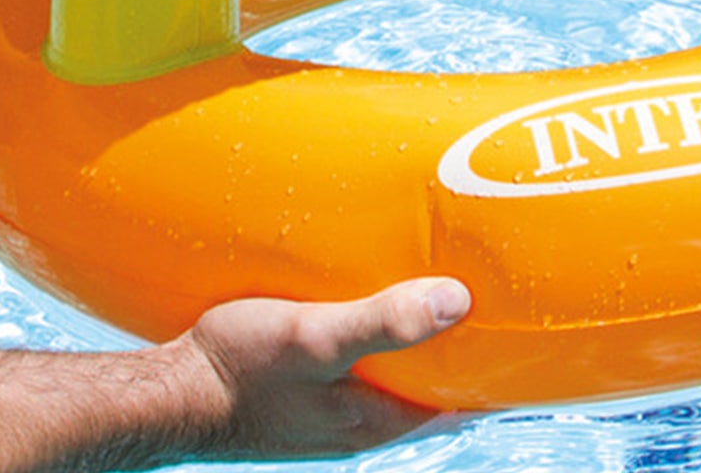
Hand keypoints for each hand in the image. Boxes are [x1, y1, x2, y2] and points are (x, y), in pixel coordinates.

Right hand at [166, 277, 471, 460]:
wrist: (168, 396)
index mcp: (378, 420)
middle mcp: (364, 420)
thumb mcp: (316, 338)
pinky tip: (381, 293)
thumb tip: (459, 302)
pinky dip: (386, 332)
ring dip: (423, 336)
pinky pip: (366, 361)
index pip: (463, 402)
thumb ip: (384, 322)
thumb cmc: (239, 368)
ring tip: (449, 280)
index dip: (499, 368)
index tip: (532, 325)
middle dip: (465, 346)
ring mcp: (336, 407)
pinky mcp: (310, 389)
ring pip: (401, 372)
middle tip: (498, 288)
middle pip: (436, 384)